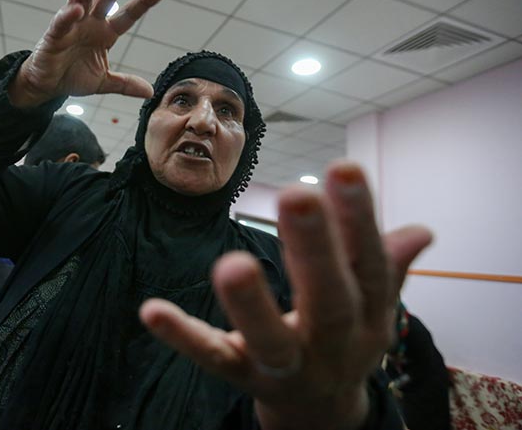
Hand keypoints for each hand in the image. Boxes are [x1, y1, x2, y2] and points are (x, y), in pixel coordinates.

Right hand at [8, 0, 166, 107]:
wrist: (45, 85)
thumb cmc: (71, 75)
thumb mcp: (103, 82)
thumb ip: (124, 84)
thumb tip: (149, 91)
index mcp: (104, 32)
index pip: (128, 14)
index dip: (144, 2)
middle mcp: (89, 22)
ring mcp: (71, 25)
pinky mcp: (53, 37)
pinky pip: (60, 24)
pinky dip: (67, 16)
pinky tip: (76, 9)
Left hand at [140, 161, 431, 429]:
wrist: (321, 412)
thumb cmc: (343, 339)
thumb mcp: (371, 306)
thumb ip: (387, 266)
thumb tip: (422, 230)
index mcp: (368, 315)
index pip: (368, 265)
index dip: (359, 220)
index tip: (343, 168)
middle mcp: (334, 345)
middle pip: (328, 301)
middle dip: (315, 250)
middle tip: (297, 196)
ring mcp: (288, 367)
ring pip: (272, 340)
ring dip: (252, 304)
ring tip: (231, 263)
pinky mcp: (243, 377)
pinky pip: (213, 358)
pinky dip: (184, 336)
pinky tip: (151, 310)